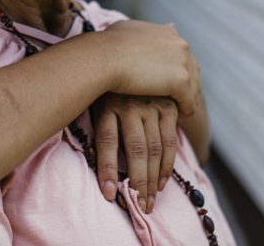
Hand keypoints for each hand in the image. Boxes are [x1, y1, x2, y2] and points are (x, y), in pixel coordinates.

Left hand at [91, 94, 177, 213]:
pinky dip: (167, 165)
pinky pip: (169, 141)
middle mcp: (130, 106)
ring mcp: (151, 106)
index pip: (107, 140)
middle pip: (135, 149)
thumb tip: (99, 162)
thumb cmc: (105, 89)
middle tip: (140, 206)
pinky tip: (162, 183)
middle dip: (138, 182)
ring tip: (150, 201)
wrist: (124, 58)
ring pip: (154, 148)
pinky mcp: (167, 107)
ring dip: (154, 179)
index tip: (109, 194)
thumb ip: (98, 126)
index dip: (107, 169)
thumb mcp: (94, 101)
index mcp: (108, 105)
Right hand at [101, 20, 200, 116]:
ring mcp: (182, 61)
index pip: (181, 54)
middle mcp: (179, 44)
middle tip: (175, 99)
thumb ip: (141, 32)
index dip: (174, 68)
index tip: (165, 80)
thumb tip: (149, 29)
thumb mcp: (126, 30)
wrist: (104, 58)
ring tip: (178, 111)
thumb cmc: (108, 45)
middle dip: (185, 84)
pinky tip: (178, 117)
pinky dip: (185, 110)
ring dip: (186, 99)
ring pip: (193, 87)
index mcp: (168, 33)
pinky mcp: (180, 80)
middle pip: (192, 70)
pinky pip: (189, 101)